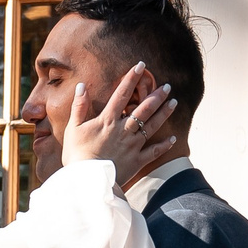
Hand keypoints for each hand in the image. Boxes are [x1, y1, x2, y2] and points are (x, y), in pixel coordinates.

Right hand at [62, 61, 177, 185]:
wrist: (88, 181)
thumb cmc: (77, 155)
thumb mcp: (73, 129)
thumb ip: (79, 107)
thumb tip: (81, 86)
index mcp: (107, 121)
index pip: (121, 95)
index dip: (131, 79)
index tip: (141, 66)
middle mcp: (123, 130)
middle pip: (143, 109)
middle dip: (156, 95)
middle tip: (167, 86)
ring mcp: (132, 145)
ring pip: (152, 126)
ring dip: (164, 114)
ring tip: (174, 102)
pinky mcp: (137, 161)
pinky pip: (154, 152)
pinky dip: (164, 145)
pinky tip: (173, 138)